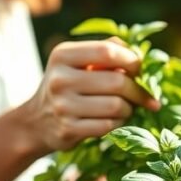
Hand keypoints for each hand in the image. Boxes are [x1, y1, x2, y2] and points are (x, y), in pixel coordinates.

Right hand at [19, 39, 158, 153]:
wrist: (37, 121)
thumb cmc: (69, 86)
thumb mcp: (78, 61)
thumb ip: (106, 50)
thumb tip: (139, 54)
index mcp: (63, 55)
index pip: (107, 51)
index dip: (131, 60)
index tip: (140, 69)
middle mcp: (60, 79)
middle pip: (116, 81)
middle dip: (137, 90)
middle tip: (143, 95)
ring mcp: (62, 106)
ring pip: (116, 106)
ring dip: (129, 108)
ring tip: (127, 107)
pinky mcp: (68, 129)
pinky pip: (108, 126)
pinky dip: (119, 123)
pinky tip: (117, 120)